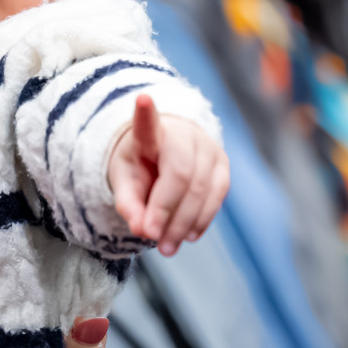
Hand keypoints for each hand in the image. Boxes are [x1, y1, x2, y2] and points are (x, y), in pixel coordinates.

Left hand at [108, 95, 230, 256]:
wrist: (167, 151)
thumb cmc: (141, 164)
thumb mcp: (125, 180)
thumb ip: (128, 203)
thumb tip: (141, 229)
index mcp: (151, 133)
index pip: (147, 123)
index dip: (145, 113)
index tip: (142, 100)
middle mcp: (184, 135)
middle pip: (180, 174)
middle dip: (166, 211)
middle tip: (151, 238)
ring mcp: (208, 148)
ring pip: (202, 189)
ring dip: (184, 223)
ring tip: (166, 247)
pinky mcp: (222, 166)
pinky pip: (217, 196)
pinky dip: (201, 220)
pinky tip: (188, 236)